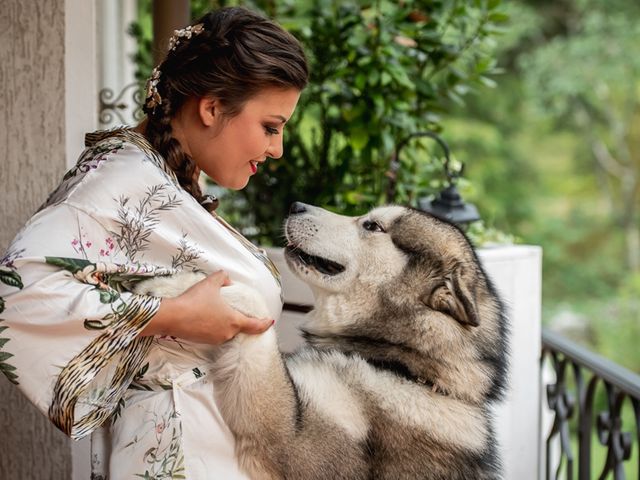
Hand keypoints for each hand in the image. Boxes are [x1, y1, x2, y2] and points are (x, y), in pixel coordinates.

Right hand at [141, 271, 273, 343]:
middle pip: (239, 327)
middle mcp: (227, 333)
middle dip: (239, 319)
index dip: (264, 324)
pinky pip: (214, 334)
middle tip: (233, 309)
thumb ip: (222, 278)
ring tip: (215, 310)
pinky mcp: (203, 342)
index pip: (255, 325)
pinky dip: (214, 326)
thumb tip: (227, 279)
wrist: (172, 317)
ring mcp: (215, 339)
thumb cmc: (194, 300)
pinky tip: (205, 317)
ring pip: (226, 331)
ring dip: (224, 322)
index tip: (270, 321)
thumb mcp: (211, 283)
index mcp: (234, 321)